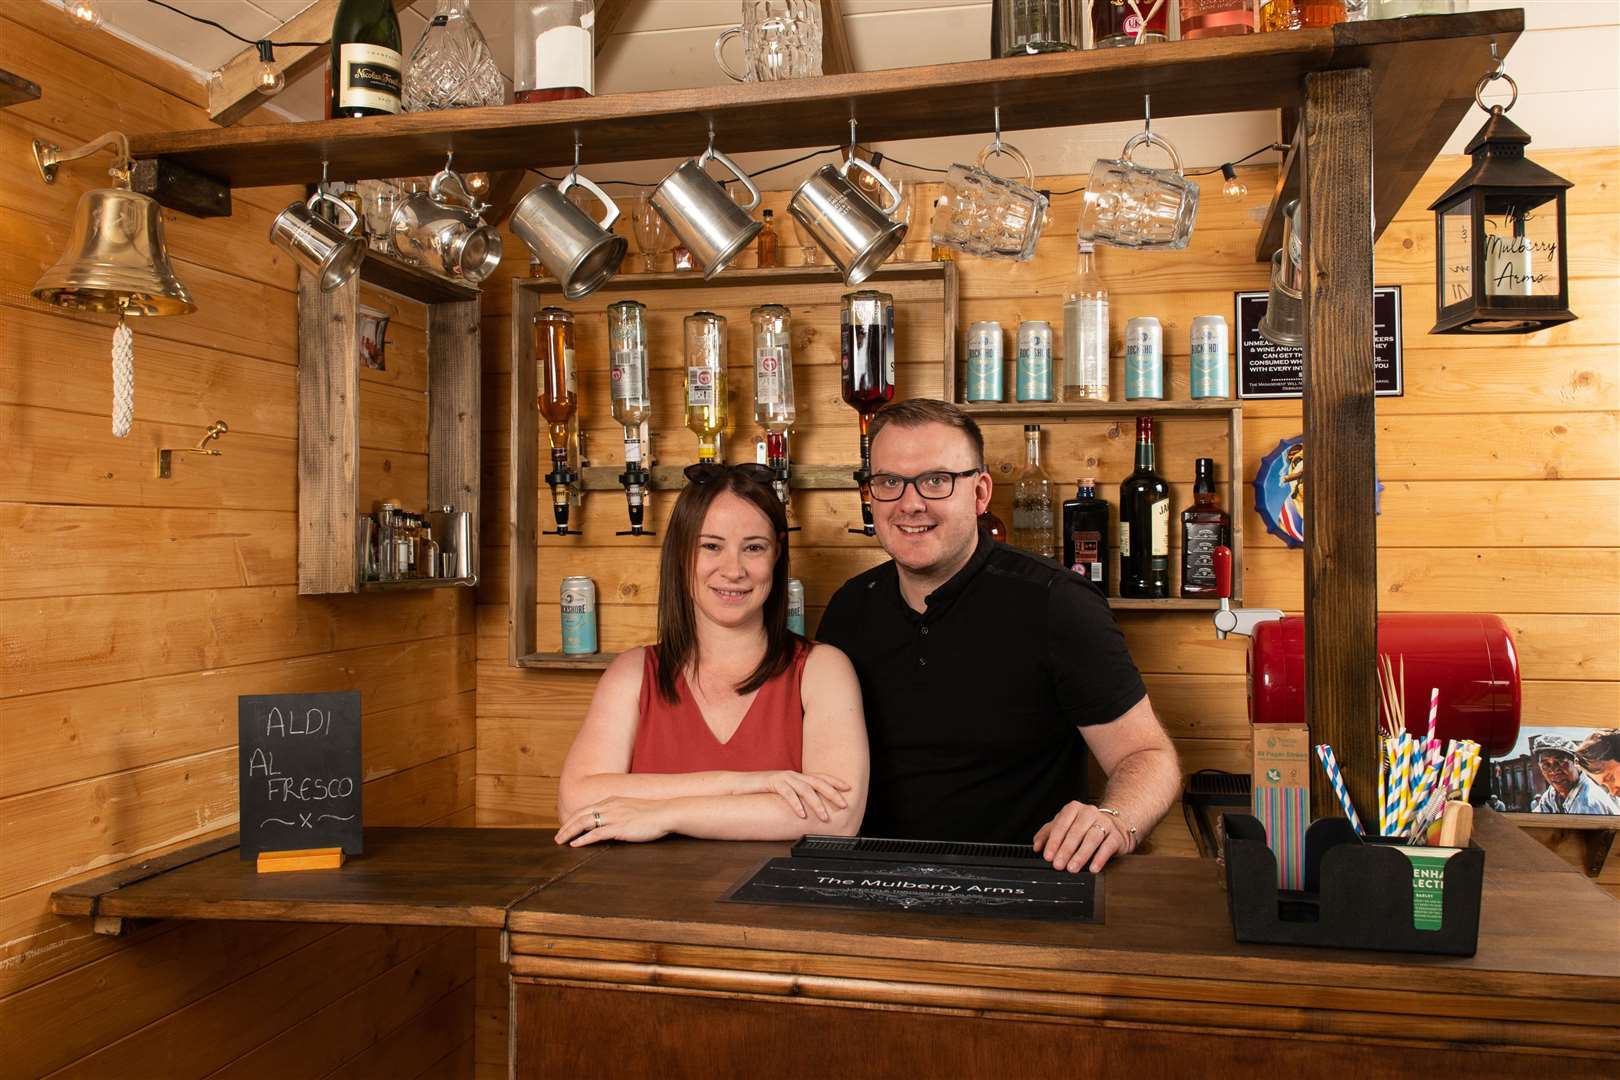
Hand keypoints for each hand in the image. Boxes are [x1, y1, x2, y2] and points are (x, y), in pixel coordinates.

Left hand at [554, 797, 672, 846]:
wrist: (666, 812)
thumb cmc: (653, 813)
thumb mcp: (632, 808)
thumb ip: (620, 812)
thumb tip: (613, 822)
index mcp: (611, 800)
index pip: (586, 809)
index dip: (574, 818)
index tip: (566, 827)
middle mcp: (609, 805)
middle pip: (580, 815)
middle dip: (566, 826)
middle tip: (557, 837)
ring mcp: (613, 816)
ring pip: (584, 823)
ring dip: (569, 832)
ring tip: (560, 841)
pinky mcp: (618, 827)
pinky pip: (595, 834)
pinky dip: (583, 839)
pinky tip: (575, 845)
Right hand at [739, 771, 851, 821]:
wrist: (738, 785)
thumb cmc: (760, 791)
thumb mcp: (782, 792)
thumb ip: (795, 796)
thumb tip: (809, 808)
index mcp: (796, 776)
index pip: (820, 777)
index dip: (835, 781)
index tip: (848, 788)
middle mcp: (792, 775)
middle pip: (817, 782)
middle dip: (832, 793)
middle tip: (844, 804)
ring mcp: (783, 777)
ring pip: (805, 789)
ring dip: (817, 804)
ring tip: (824, 816)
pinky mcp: (772, 782)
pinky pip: (787, 793)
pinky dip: (796, 804)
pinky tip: (801, 814)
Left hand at [1033, 801, 1129, 872]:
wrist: (1115, 825)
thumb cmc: (1085, 827)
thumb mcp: (1065, 826)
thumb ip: (1048, 834)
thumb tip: (1037, 846)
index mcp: (1074, 809)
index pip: (1061, 824)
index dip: (1053, 841)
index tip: (1048, 856)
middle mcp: (1089, 813)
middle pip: (1076, 832)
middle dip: (1065, 850)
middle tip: (1058, 864)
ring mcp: (1105, 823)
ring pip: (1092, 838)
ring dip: (1081, 855)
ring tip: (1072, 867)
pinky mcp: (1116, 836)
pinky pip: (1108, 847)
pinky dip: (1100, 858)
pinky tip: (1093, 868)